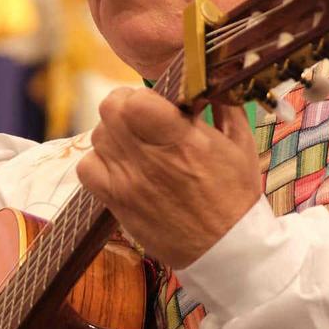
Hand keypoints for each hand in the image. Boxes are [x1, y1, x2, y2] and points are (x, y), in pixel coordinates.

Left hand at [77, 87, 261, 268]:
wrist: (227, 249)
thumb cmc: (236, 197)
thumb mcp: (242, 145)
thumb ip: (223, 106)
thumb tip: (207, 80)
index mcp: (183, 142)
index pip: (135, 101)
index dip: (141, 95)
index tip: (156, 104)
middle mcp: (151, 160)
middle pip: (110, 111)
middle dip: (125, 107)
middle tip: (142, 119)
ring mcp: (129, 183)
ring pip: (97, 136)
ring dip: (114, 134)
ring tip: (136, 146)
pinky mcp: (117, 203)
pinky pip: (86, 168)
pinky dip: (98, 161)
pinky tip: (120, 167)